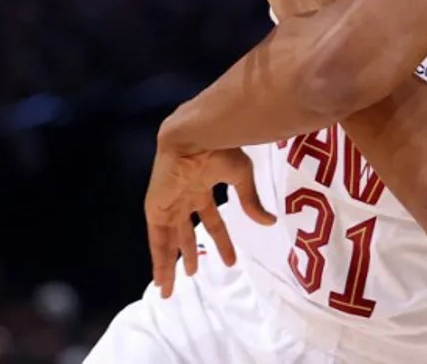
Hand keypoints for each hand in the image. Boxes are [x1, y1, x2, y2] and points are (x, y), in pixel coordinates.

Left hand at [145, 142, 274, 298]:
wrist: (194, 137)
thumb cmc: (219, 151)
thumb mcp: (241, 177)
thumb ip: (250, 201)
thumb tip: (270, 222)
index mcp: (202, 186)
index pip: (213, 220)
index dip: (222, 241)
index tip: (232, 262)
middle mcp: (184, 196)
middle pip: (186, 234)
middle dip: (190, 255)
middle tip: (192, 276)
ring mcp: (169, 203)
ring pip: (168, 240)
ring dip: (169, 264)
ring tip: (169, 289)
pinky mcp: (157, 208)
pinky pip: (157, 239)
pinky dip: (158, 258)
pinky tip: (160, 276)